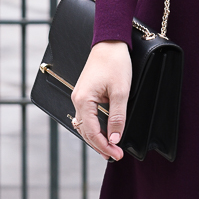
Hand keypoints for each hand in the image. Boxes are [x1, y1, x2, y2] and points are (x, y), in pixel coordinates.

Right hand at [70, 40, 131, 160]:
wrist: (110, 43)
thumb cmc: (115, 63)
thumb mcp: (121, 92)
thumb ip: (117, 117)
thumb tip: (115, 139)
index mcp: (83, 100)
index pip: (92, 132)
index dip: (104, 146)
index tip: (117, 155)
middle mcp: (77, 100)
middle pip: (86, 132)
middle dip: (100, 146)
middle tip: (116, 156)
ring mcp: (79, 97)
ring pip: (85, 126)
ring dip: (97, 139)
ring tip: (110, 149)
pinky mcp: (84, 94)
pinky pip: (88, 117)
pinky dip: (95, 128)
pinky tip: (105, 134)